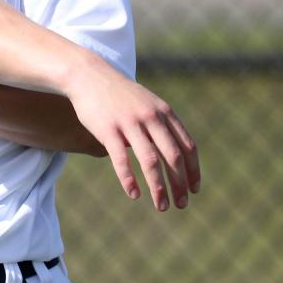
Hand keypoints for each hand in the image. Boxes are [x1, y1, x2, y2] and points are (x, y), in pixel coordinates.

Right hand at [64, 59, 200, 210]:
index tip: (194, 189)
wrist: (88, 75)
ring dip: (159, 188)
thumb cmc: (119, 94)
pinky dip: (129, 179)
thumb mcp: (147, 102)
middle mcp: (151, 117)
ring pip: (151, 161)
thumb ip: (162, 123)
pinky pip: (122, 159)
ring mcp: (130, 123)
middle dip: (180, 184)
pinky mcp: (108, 130)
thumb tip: (174, 149)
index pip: (187, 146)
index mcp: (164, 112)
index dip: (193, 170)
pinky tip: (134, 194)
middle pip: (173, 157)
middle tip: (181, 205)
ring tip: (162, 206)